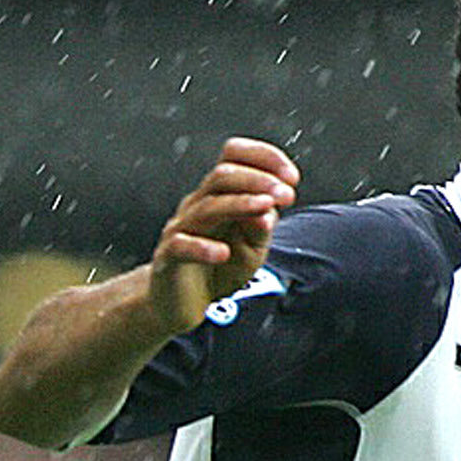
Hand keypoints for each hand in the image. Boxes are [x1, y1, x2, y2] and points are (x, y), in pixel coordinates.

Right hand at [145, 139, 298, 332]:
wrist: (180, 304)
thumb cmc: (218, 270)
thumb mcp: (252, 248)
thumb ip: (261, 227)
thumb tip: (269, 209)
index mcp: (219, 195)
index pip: (234, 156)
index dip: (264, 158)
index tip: (292, 178)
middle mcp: (198, 205)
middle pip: (222, 175)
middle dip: (258, 180)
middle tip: (286, 194)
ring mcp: (181, 229)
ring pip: (207, 206)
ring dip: (240, 204)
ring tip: (265, 208)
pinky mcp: (168, 257)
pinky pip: (181, 245)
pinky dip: (203, 248)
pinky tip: (223, 253)